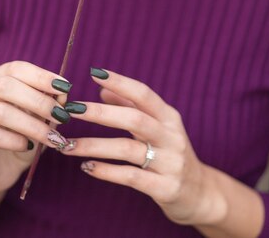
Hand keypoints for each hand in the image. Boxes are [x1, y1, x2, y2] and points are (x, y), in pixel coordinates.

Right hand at [0, 61, 72, 192]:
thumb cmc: (19, 137)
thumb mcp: (38, 119)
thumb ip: (48, 104)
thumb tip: (64, 94)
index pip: (15, 68)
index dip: (40, 76)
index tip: (64, 87)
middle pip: (5, 86)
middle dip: (38, 100)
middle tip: (61, 115)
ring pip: (0, 112)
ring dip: (32, 125)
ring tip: (52, 137)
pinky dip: (15, 140)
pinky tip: (28, 147)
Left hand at [61, 68, 225, 226]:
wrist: (201, 195)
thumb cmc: (171, 154)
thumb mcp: (157, 127)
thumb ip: (131, 107)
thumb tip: (103, 90)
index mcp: (169, 117)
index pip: (143, 93)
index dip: (119, 82)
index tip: (94, 72)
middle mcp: (171, 136)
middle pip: (134, 118)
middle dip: (100, 113)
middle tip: (72, 109)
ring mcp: (170, 162)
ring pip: (127, 148)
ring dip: (94, 145)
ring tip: (67, 145)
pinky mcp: (165, 188)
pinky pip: (131, 176)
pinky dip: (106, 171)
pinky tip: (86, 167)